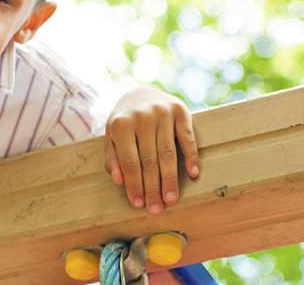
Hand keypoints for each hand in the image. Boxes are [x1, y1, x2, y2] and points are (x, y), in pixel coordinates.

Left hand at [106, 86, 199, 214]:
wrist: (141, 93)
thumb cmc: (124, 122)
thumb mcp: (111, 136)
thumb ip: (113, 158)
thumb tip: (119, 181)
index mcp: (122, 124)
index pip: (129, 161)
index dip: (134, 185)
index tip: (138, 204)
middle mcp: (143, 116)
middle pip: (149, 160)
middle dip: (153, 187)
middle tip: (156, 209)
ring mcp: (163, 112)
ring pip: (168, 152)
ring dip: (170, 179)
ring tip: (171, 199)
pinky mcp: (181, 110)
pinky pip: (187, 137)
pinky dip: (191, 156)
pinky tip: (193, 174)